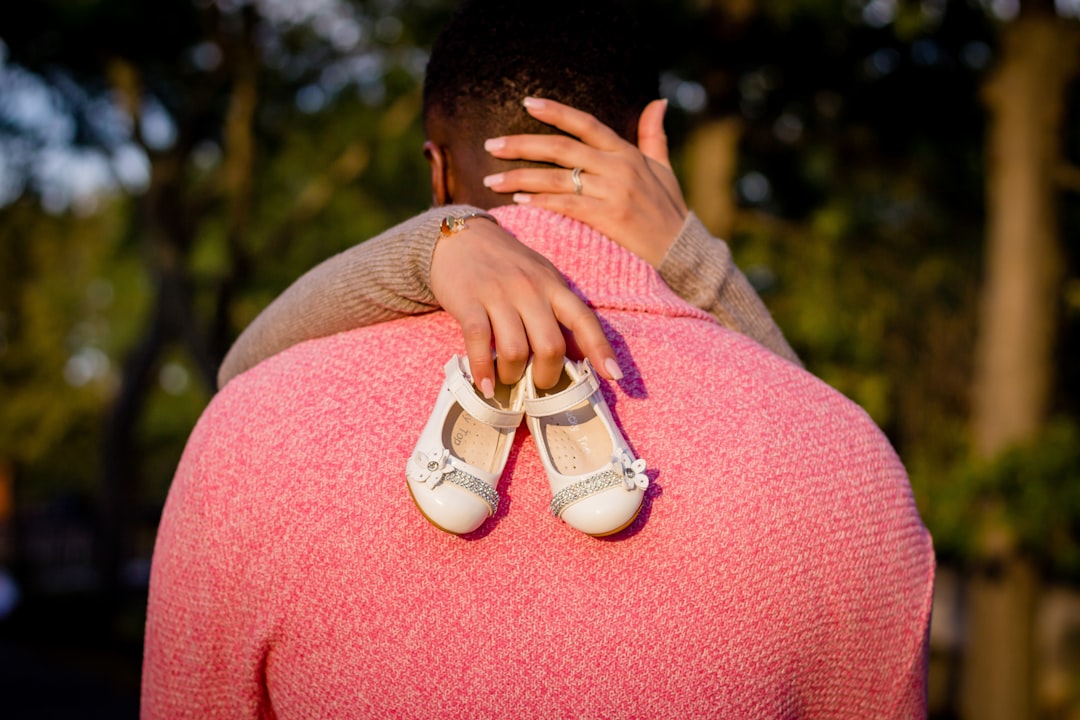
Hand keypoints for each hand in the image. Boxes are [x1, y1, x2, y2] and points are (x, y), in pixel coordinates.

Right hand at [429, 216, 622, 392]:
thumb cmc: (505, 264)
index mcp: (553, 285)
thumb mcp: (540, 278)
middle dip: (546, 376)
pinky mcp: (469, 301)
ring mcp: (498, 295)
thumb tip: (579, 355)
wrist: (460, 237)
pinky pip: (479, 343)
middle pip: (550, 346)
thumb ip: (558, 311)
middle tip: (537, 384)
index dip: (600, 349)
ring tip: (507, 380)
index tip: (613, 376)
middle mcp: (530, 289)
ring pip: (515, 350)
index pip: (584, 319)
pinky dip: (483, 370)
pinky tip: (484, 385)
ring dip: (513, 375)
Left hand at [481, 97, 687, 267]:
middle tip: (491, 145)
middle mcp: (618, 167)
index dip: (556, 111)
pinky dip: (542, 203)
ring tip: (491, 181)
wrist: (683, 251)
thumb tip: (657, 101)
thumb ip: (653, 135)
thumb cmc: (669, 210)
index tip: (527, 103)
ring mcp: (614, 193)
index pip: (586, 124)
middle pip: (562, 148)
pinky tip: (519, 202)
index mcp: (627, 152)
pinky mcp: (609, 218)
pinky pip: (568, 206)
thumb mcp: (663, 168)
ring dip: (521, 179)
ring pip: (558, 179)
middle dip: (522, 145)